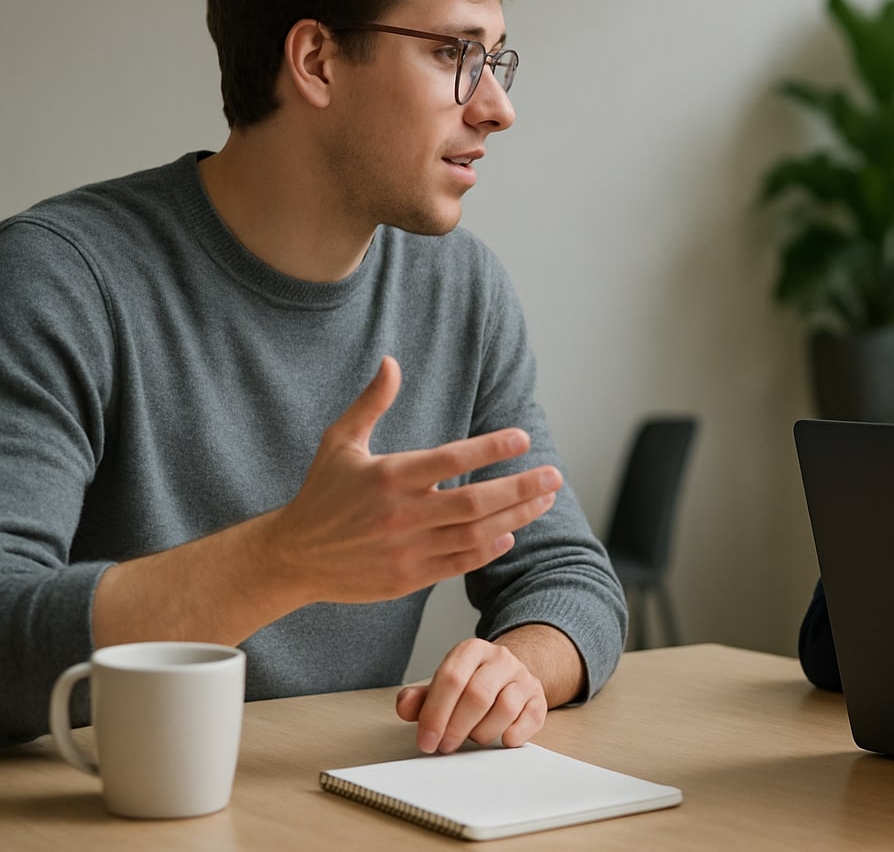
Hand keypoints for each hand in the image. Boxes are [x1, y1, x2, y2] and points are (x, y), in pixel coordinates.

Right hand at [266, 356, 563, 604]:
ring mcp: (406, 549)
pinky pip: (459, 563)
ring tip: (544, 500)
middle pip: (475, 502)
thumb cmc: (321, 493)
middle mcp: (400, 514)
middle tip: (554, 475)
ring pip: (475, 534)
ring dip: (516, 517)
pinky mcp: (407, 578)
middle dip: (521, 488)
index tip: (523, 437)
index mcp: (388, 476)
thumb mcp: (340, 442)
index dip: (492, 448)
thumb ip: (371, 403)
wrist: (292, 556)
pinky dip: (488, 549)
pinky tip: (510, 533)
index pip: (451, 459)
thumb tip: (391, 362)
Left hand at [395, 639, 548, 752]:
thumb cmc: (469, 685)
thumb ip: (419, 698)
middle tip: (445, 747)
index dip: (436, 714)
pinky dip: (514, 734)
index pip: (451, 679)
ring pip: (505, 707)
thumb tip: (406, 706)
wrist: (507, 677)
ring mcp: (522, 677)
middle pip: (478, 694)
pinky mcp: (538, 697)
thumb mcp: (441, 687)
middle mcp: (500, 659)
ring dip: (483, 732)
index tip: (427, 741)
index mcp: (471, 651)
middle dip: (457, 727)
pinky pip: (530, 718)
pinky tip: (502, 738)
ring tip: (473, 738)